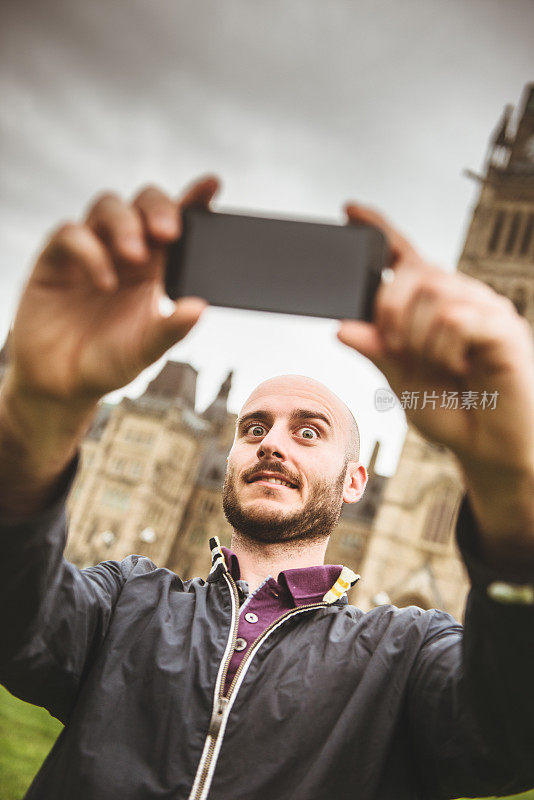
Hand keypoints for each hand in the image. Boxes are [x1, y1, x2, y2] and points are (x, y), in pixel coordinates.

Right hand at [7, 176, 218, 406]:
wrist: (61, 384)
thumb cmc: (109, 362)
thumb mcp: (146, 351)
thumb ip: (172, 329)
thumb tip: (200, 307)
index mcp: (156, 267)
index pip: (178, 223)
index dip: (194, 200)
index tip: (212, 185)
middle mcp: (125, 251)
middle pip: (143, 203)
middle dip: (158, 208)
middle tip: (169, 232)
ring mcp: (90, 250)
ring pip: (108, 207)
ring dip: (126, 224)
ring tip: (136, 255)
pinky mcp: (56, 259)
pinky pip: (71, 234)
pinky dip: (89, 250)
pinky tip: (104, 279)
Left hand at [337, 204, 533, 553]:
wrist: (490, 448)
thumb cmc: (452, 411)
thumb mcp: (402, 379)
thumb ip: (377, 350)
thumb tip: (342, 325)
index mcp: (433, 306)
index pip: (405, 256)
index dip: (379, 229)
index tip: (349, 210)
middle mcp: (461, 298)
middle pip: (414, 272)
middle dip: (389, 309)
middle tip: (394, 347)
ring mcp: (485, 309)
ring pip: (434, 292)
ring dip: (417, 335)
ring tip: (432, 363)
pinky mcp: (504, 328)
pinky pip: (459, 317)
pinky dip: (444, 346)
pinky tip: (456, 365)